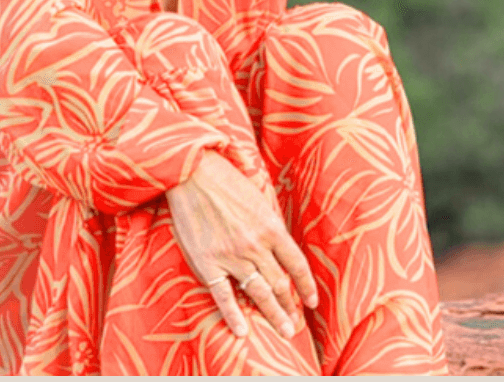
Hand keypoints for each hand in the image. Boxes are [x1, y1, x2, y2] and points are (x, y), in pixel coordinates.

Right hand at [165, 150, 317, 339]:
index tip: (311, 302)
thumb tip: (280, 246)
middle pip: (279, 284)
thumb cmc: (226, 180)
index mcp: (270, 227)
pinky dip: (233, 316)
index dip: (306, 286)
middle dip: (290, 307)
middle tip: (294, 326)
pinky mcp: (207, 263)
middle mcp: (255, 246)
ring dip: (273, 315)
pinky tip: (241, 331)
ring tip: (283, 331)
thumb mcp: (258, 198)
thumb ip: (269, 225)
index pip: (296, 264)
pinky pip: (223, 296)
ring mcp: (231, 256)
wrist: (192, 172)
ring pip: (258, 293)